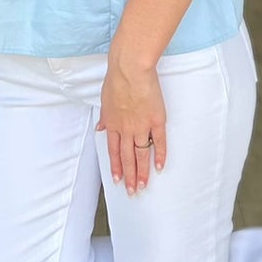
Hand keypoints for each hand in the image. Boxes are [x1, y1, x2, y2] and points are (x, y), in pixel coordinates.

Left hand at [96, 54, 166, 194]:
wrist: (130, 69)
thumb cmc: (117, 79)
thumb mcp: (104, 100)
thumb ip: (105, 117)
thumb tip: (101, 128)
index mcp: (113, 124)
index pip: (114, 151)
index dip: (116, 167)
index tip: (118, 180)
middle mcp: (126, 129)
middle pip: (127, 158)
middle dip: (129, 177)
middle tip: (132, 191)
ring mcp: (141, 126)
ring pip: (141, 155)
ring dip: (142, 172)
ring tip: (144, 186)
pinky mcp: (156, 120)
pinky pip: (159, 142)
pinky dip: (160, 156)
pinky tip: (160, 167)